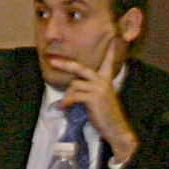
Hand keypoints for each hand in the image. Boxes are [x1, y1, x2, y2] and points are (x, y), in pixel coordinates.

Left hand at [57, 40, 139, 165]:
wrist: (116, 129)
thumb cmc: (105, 115)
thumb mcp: (99, 98)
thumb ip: (89, 89)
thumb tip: (72, 88)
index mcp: (106, 80)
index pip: (108, 62)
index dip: (110, 51)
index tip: (114, 39)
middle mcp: (103, 82)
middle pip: (81, 68)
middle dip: (65, 64)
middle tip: (52, 61)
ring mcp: (99, 89)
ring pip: (74, 85)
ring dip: (67, 96)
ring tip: (65, 105)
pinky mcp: (94, 97)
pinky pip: (73, 96)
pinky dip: (66, 102)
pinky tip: (63, 108)